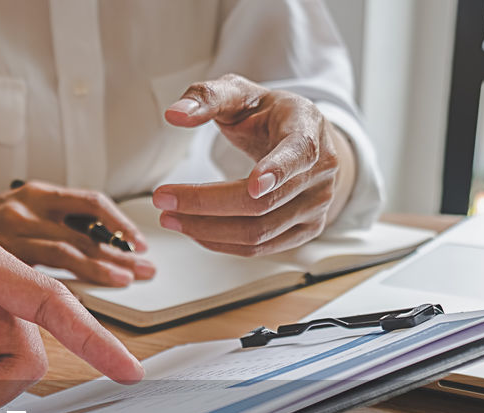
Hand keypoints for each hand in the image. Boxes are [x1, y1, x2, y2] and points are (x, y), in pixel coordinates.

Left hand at [153, 74, 357, 255]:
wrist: (305, 141)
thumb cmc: (270, 116)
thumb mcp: (241, 94)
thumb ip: (207, 97)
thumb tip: (175, 114)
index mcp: (308, 129)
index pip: (299, 153)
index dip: (277, 170)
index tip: (254, 184)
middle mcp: (320, 172)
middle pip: (261, 202)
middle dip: (205, 204)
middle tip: (164, 199)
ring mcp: (317, 206)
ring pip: (258, 232)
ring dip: (206, 230)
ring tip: (170, 217)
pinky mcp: (306, 230)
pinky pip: (260, 247)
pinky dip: (221, 242)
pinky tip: (194, 230)